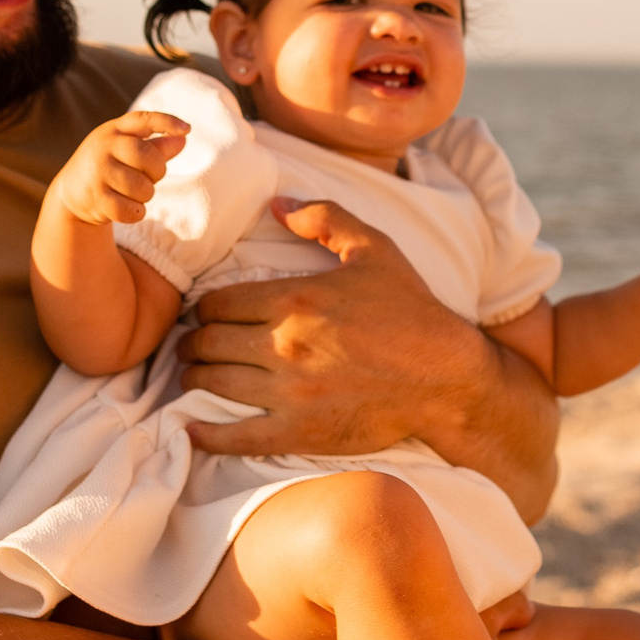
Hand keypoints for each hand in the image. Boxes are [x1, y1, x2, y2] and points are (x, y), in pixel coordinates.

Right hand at [51, 111, 188, 227]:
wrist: (70, 194)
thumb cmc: (110, 168)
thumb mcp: (128, 152)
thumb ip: (156, 146)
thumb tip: (183, 139)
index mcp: (115, 130)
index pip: (143, 119)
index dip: (167, 122)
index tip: (187, 129)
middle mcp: (103, 146)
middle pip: (148, 157)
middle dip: (158, 172)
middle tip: (150, 178)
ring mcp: (98, 171)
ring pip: (142, 187)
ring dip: (145, 196)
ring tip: (134, 193)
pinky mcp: (95, 197)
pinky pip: (130, 210)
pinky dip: (136, 213)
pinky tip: (129, 209)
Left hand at [179, 198, 497, 460]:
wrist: (446, 377)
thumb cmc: (411, 310)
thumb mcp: (375, 248)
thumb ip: (324, 218)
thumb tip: (277, 204)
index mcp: (294, 299)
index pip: (216, 304)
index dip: (203, 309)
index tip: (206, 315)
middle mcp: (284, 344)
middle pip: (206, 343)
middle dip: (194, 343)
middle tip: (196, 346)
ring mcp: (288, 392)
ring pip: (210, 384)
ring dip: (195, 379)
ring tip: (198, 377)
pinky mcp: (297, 432)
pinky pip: (232, 435)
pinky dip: (204, 432)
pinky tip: (193, 427)